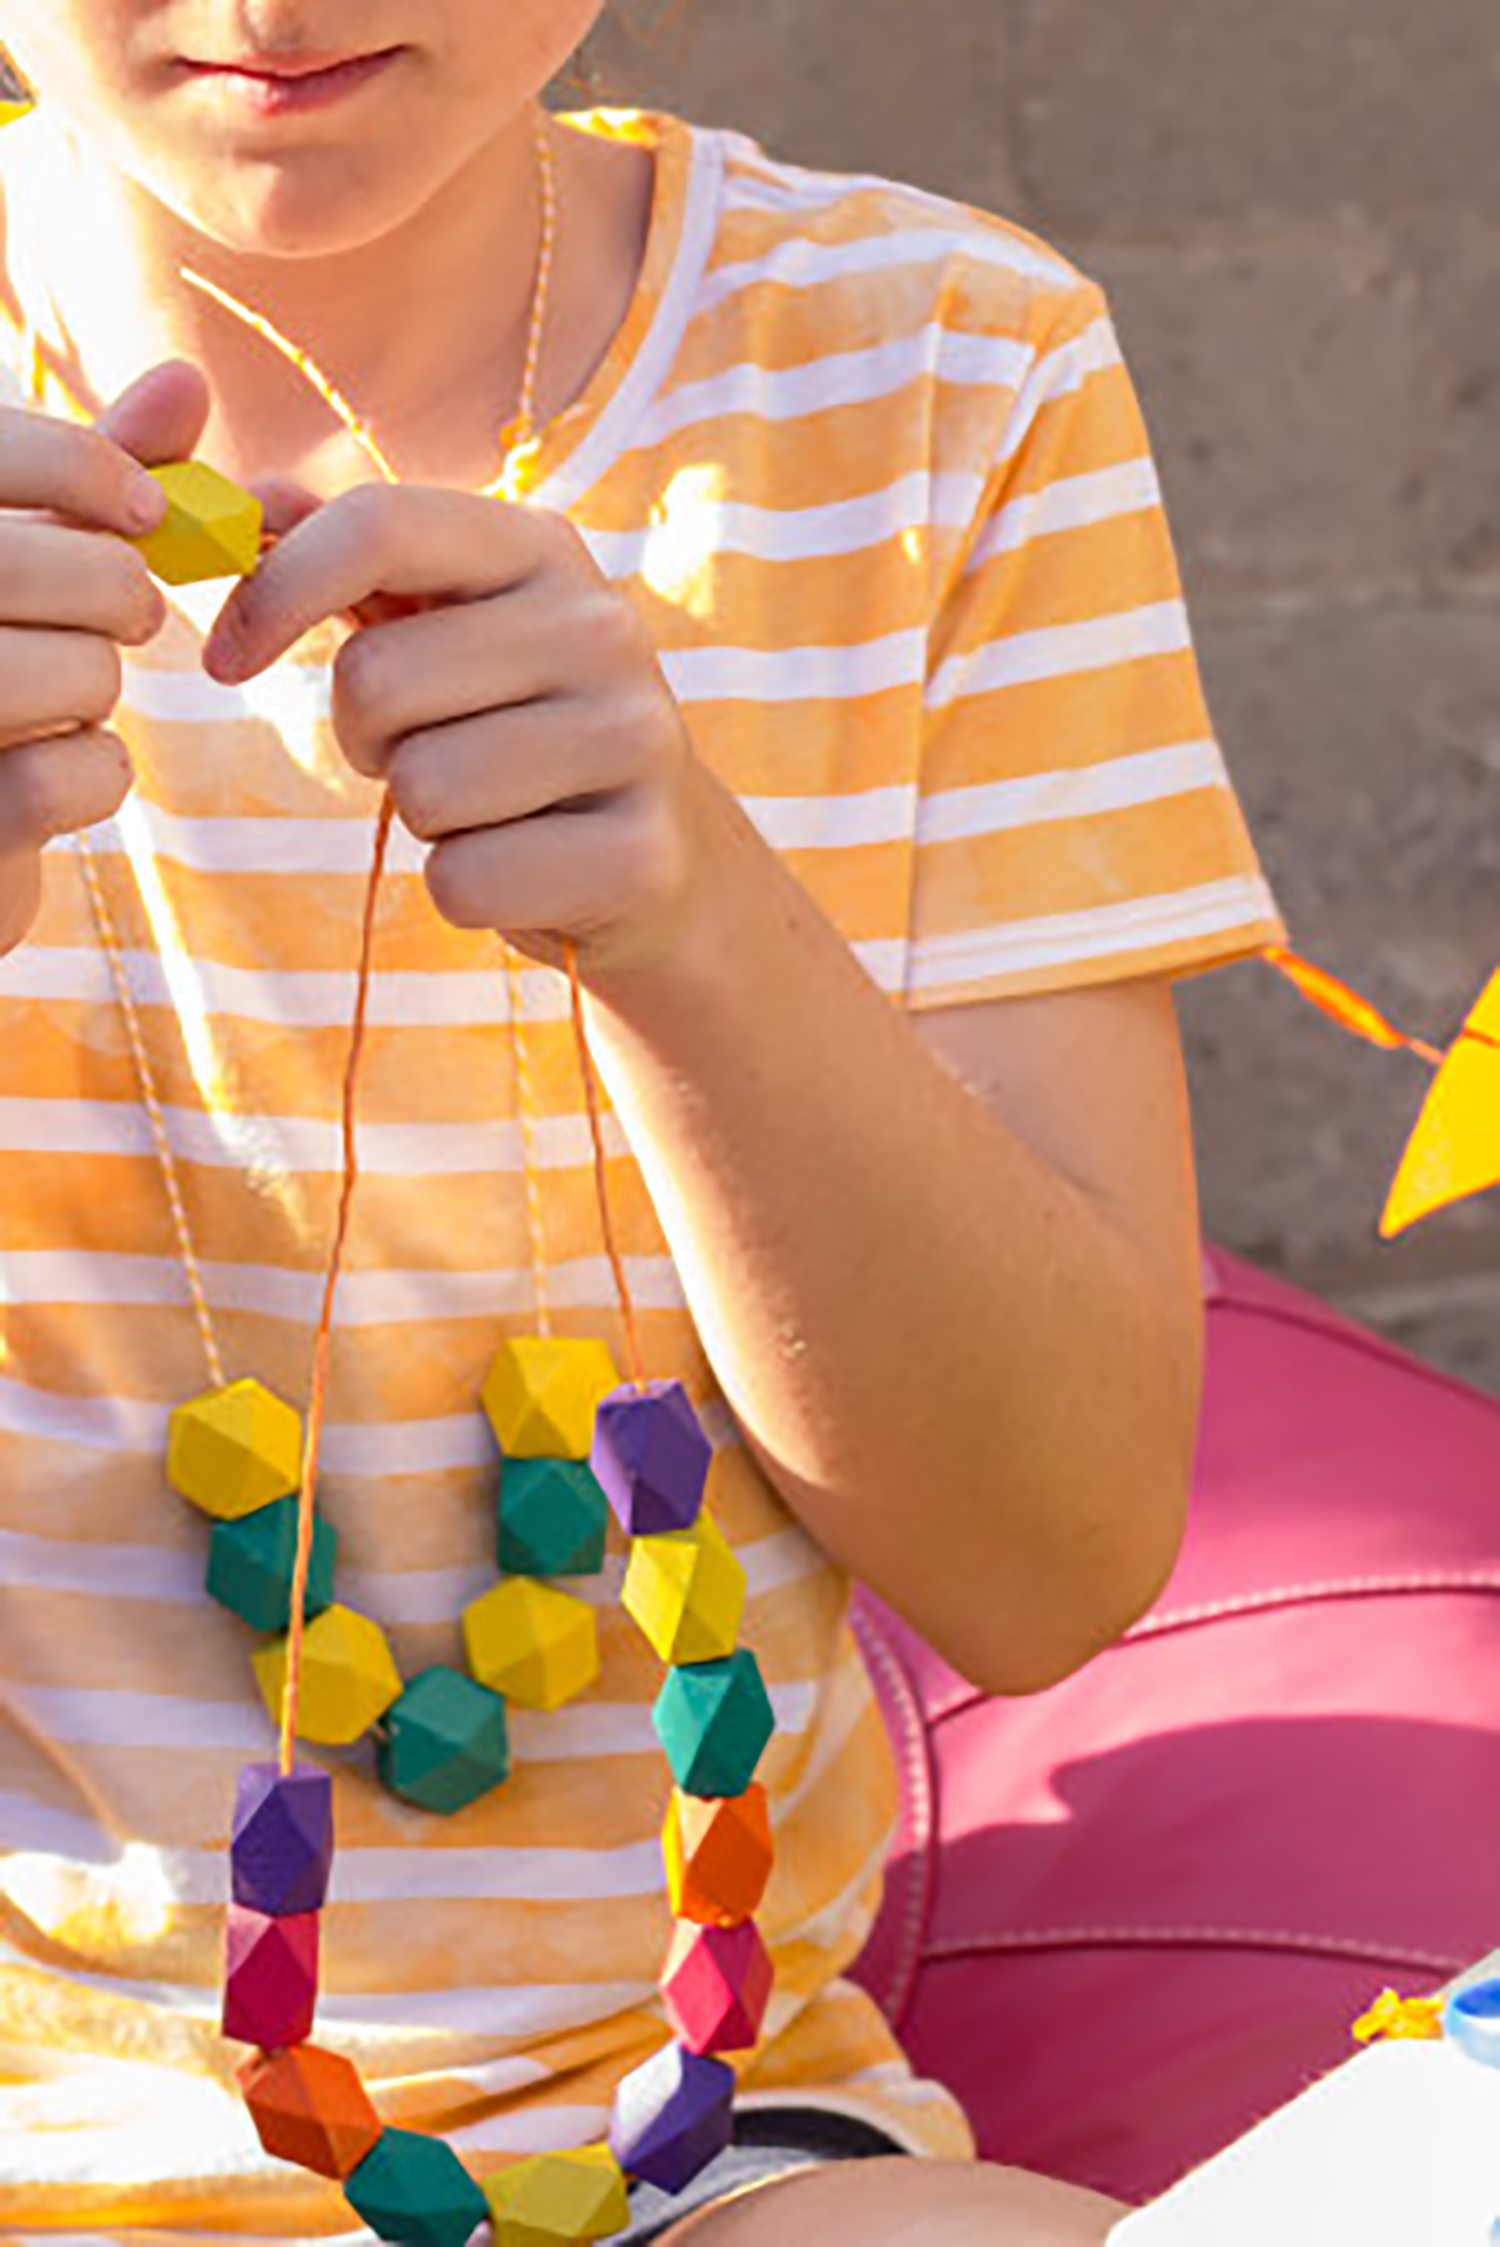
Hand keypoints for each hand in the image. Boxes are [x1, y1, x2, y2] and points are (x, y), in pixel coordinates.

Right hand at [0, 359, 209, 954]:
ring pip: (83, 672)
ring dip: (96, 691)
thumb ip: (86, 475)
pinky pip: (83, 773)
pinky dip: (92, 778)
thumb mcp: (19, 559)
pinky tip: (44, 782)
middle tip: (117, 616)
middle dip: (116, 592)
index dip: (87, 464)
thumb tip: (187, 377)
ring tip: (48, 701)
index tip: (145, 509)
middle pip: (62, 569)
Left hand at [201, 480, 705, 977]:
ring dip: (423, 820)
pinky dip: (465, 890)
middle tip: (426, 752)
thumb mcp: (450, 625)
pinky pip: (466, 881)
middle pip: (377, 680)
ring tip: (486, 809)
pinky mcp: (640, 855)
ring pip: (422, 790)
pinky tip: (521, 869)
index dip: (274, 590)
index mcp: (543, 551)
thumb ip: (355, 557)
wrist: (661, 861)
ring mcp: (636, 740)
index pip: (380, 524)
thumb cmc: (521, 731)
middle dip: (367, 738)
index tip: (226, 656)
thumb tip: (251, 499)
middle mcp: (602, 629)